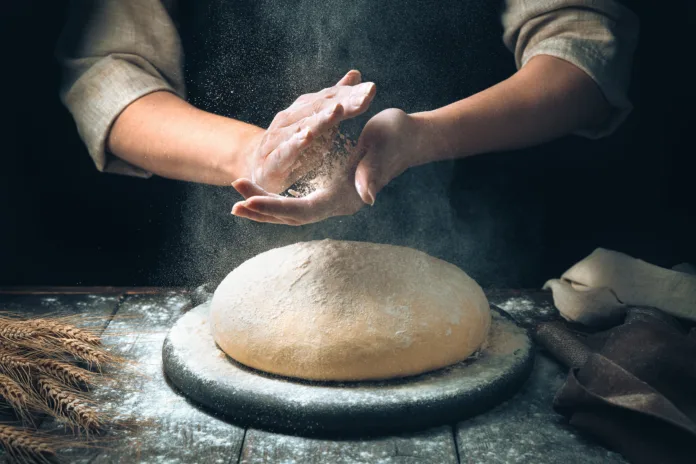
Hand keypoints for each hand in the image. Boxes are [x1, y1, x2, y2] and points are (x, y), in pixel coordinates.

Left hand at [230, 108, 424, 225]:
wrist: (409, 138)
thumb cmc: (396, 137)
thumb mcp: (381, 146)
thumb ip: (373, 172)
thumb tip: (367, 199)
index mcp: (345, 196)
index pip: (303, 209)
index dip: (274, 207)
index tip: (247, 200)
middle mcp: (337, 203)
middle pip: (292, 216)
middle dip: (262, 208)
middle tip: (233, 199)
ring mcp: (333, 198)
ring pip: (292, 212)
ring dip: (265, 207)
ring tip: (236, 200)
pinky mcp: (330, 190)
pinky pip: (298, 202)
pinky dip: (276, 200)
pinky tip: (258, 194)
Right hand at [251, 70, 375, 193]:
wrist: (258, 169)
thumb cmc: (293, 145)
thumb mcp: (318, 123)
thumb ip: (336, 101)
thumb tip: (355, 74)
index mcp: (304, 110)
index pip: (330, 98)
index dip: (351, 94)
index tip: (372, 89)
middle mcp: (291, 119)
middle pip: (320, 108)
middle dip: (343, 102)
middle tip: (364, 96)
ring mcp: (279, 138)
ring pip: (304, 126)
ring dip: (321, 118)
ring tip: (339, 110)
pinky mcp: (272, 160)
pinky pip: (285, 151)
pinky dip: (296, 143)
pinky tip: (307, 137)